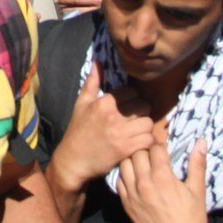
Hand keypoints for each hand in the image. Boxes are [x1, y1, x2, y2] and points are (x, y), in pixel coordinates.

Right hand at [49, 69, 158, 196]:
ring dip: (146, 127)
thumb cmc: (77, 131)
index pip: (133, 92)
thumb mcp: (81, 104)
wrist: (73, 160)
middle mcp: (113, 116)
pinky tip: (139, 143)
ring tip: (139, 131)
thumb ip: (92, 82)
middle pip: (144, 106)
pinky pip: (148, 140)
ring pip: (148, 123)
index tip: (129, 107)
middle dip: (142, 112)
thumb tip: (97, 61)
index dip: (133, 98)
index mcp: (104, 102)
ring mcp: (120, 133)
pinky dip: (147, 141)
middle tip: (136, 119)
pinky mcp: (125, 149)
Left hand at [117, 138, 217, 222]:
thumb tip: (201, 141)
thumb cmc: (192, 219)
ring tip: (143, 164)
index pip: (155, 147)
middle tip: (153, 153)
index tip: (163, 144)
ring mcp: (132, 195)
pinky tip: (135, 178)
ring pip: (124, 165)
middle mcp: (144, 183)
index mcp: (163, 177)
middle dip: (146, 149)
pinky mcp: (126, 205)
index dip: (160, 142)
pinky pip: (119, 182)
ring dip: (133, 160)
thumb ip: (197, 163)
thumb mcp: (198, 190)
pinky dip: (125, 175)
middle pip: (137, 152)